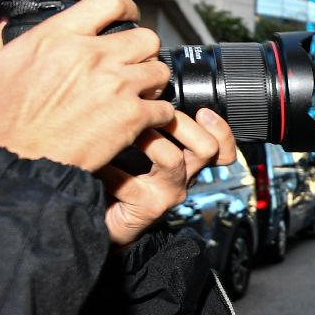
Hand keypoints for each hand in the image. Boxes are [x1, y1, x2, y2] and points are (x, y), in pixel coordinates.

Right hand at [0, 0, 173, 170]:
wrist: (13, 163)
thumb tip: (5, 26)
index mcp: (58, 37)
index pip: (108, 2)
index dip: (124, 8)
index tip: (127, 17)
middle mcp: (93, 55)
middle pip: (145, 37)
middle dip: (143, 51)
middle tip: (133, 65)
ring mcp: (116, 85)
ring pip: (160, 71)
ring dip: (153, 82)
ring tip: (139, 94)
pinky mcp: (131, 116)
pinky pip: (164, 109)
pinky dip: (159, 116)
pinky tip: (144, 122)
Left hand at [98, 109, 235, 246]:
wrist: (101, 221)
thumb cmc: (117, 181)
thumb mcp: (139, 148)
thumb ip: (150, 126)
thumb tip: (148, 93)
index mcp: (187, 162)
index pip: (220, 147)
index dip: (220, 129)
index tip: (202, 111)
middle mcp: (184, 177)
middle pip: (207, 148)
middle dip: (180, 124)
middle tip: (153, 114)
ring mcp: (168, 193)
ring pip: (173, 158)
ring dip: (145, 139)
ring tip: (121, 132)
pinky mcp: (149, 207)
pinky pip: (129, 180)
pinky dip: (107, 168)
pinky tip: (94, 163)